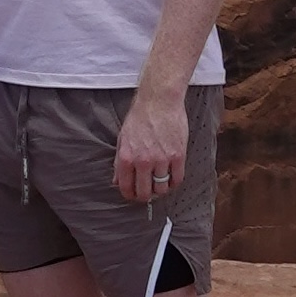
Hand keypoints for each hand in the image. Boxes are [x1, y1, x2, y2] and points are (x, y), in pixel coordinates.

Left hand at [113, 90, 187, 205]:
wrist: (159, 100)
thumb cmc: (140, 116)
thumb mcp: (123, 138)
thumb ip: (119, 162)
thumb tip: (117, 180)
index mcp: (126, 157)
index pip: (126, 188)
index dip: (130, 195)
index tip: (133, 195)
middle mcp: (143, 161)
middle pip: (144, 193)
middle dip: (144, 196)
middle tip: (147, 192)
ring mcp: (161, 159)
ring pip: (161, 189)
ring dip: (160, 190)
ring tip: (159, 184)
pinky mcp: (178, 155)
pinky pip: (177, 179)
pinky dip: (173, 183)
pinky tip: (170, 179)